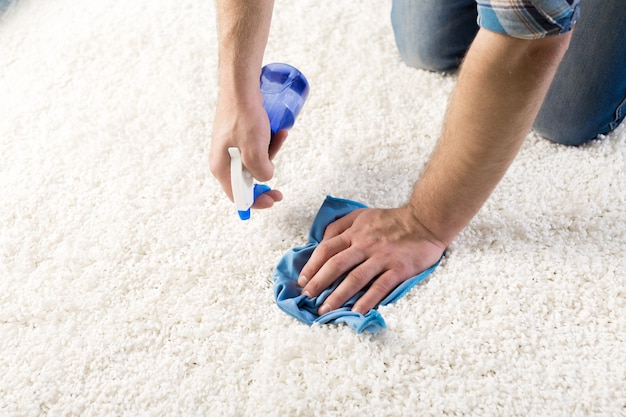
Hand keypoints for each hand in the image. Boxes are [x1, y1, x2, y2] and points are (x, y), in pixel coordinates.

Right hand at [209, 93, 286, 208]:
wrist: (241, 86)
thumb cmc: (245, 117)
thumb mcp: (255, 151)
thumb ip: (261, 171)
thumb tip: (266, 178)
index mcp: (221, 168)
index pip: (238, 196)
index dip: (257, 202)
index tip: (273, 200)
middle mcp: (223, 160)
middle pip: (247, 180)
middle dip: (267, 176)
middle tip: (282, 184)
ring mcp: (230, 147)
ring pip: (255, 161)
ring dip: (271, 153)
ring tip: (281, 135)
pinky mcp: (238, 135)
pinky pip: (256, 146)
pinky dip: (268, 142)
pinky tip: (279, 131)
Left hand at [297, 206, 445, 314]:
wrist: (425, 220)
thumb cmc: (391, 220)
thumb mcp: (361, 215)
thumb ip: (340, 226)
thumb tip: (320, 241)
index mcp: (354, 232)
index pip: (326, 249)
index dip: (312, 266)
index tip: (302, 282)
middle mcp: (365, 244)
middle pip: (336, 265)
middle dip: (318, 283)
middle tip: (307, 298)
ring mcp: (382, 257)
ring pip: (355, 278)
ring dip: (338, 296)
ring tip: (325, 310)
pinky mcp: (398, 269)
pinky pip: (380, 286)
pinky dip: (367, 300)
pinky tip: (356, 312)